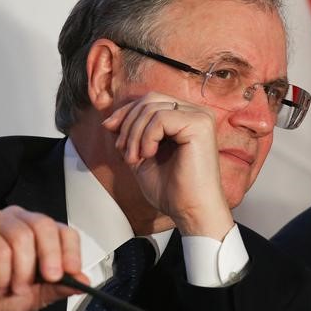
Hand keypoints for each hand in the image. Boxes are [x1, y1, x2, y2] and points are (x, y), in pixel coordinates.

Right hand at [0, 206, 87, 310]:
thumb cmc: (6, 294)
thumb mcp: (42, 294)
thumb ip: (62, 285)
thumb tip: (83, 280)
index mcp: (39, 230)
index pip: (64, 230)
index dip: (70, 251)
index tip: (72, 271)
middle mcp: (19, 220)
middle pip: (44, 225)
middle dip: (50, 256)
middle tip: (49, 278)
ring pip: (21, 238)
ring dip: (21, 271)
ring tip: (15, 287)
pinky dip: (1, 274)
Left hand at [102, 92, 234, 239]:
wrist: (191, 211)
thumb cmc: (173, 190)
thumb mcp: (142, 156)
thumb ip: (130, 136)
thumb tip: (110, 119)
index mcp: (186, 118)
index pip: (150, 100)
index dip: (126, 113)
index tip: (110, 131)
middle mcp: (196, 113)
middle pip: (150, 99)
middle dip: (128, 124)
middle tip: (124, 153)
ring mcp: (200, 117)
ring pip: (152, 108)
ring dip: (134, 134)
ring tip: (134, 158)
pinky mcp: (199, 125)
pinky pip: (161, 119)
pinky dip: (146, 137)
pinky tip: (149, 155)